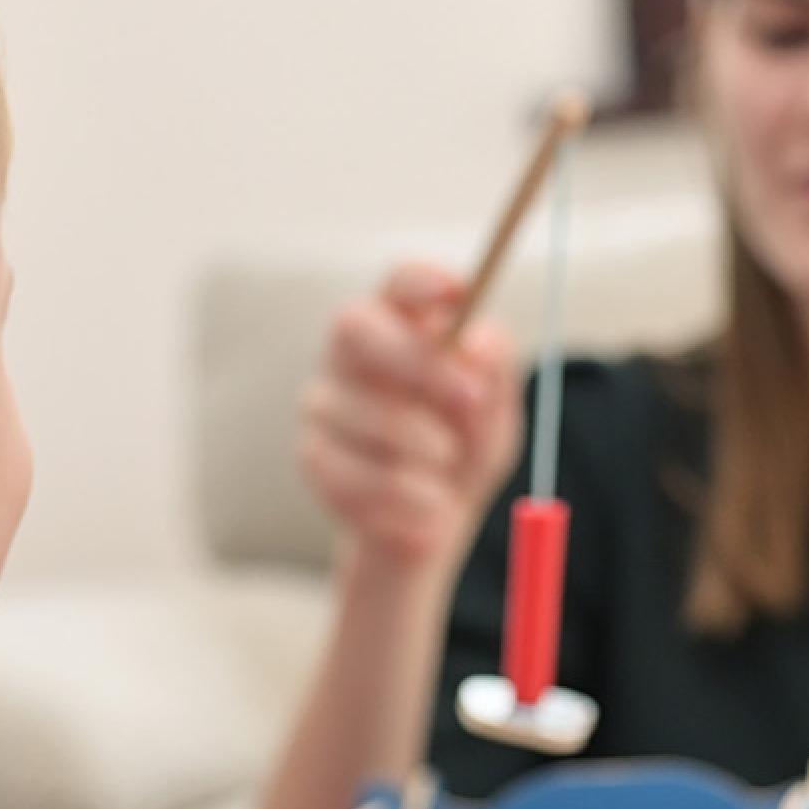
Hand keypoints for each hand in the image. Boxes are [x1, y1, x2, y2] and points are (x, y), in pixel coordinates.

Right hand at [300, 262, 522, 584]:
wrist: (430, 526)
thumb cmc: (463, 450)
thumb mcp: (494, 415)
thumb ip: (494, 375)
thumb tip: (480, 342)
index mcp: (399, 326)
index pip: (398, 285)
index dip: (420, 282)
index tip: (457, 294)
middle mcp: (349, 354)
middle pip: (354, 328)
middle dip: (416, 360)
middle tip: (471, 397)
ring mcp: (323, 403)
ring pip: (359, 411)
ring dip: (419, 444)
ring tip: (450, 469)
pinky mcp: (313, 457)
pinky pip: (353, 473)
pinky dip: (403, 494)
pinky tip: (427, 505)